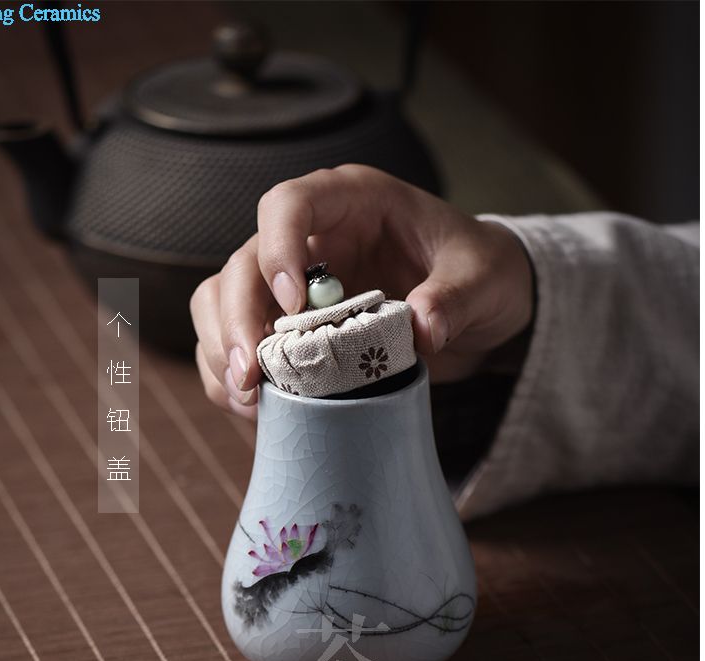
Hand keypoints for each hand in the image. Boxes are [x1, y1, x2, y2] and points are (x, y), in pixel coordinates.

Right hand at [191, 164, 533, 417]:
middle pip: (242, 265)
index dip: (278, 250)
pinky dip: (232, 379)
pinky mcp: (286, 327)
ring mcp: (290, 284)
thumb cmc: (480, 274)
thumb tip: (422, 329)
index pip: (288, 205)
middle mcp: (309, 239)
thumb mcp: (485, 280)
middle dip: (237, 320)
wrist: (479, 308)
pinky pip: (236, 345)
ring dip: (223, 350)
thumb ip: (456, 298)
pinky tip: (256, 410)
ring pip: (222, 302)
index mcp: (352, 202)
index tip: (293, 305)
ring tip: (248, 398)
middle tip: (251, 374)